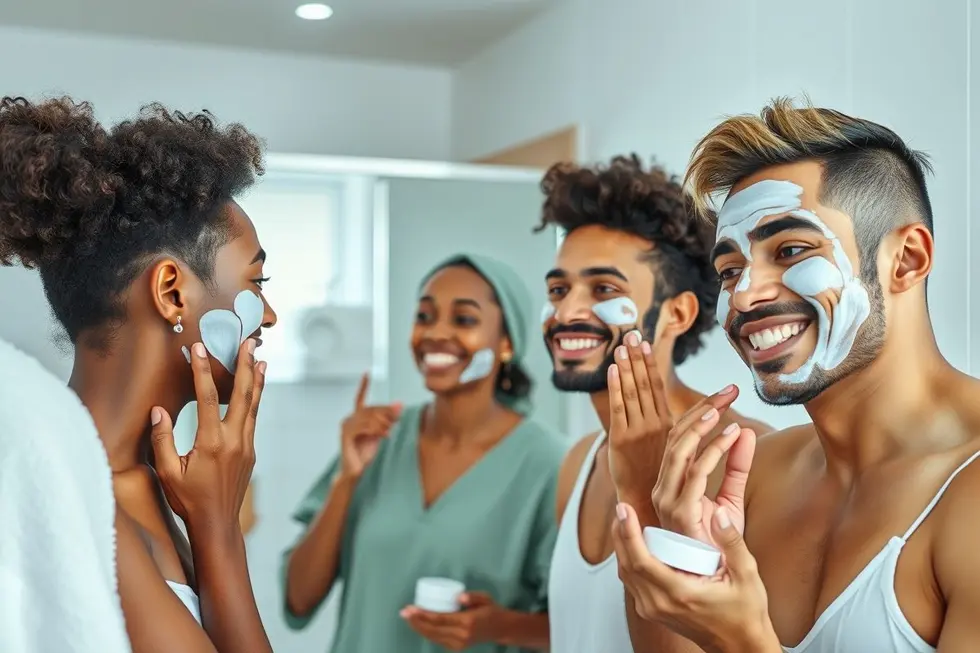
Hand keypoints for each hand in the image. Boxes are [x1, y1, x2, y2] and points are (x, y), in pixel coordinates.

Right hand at [150, 340, 265, 532]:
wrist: (217, 523)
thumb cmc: (189, 500)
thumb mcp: (167, 473)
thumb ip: (162, 440)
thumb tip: (159, 411)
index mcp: (211, 443)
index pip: (206, 398)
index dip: (202, 371)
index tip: (198, 348)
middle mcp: (234, 440)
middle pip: (242, 394)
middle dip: (245, 365)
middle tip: (249, 342)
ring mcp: (246, 445)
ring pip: (253, 405)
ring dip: (256, 380)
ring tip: (261, 358)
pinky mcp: (250, 451)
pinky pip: (252, 418)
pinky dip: (254, 399)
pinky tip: (253, 389)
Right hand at [339, 373, 401, 480]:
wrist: (355, 470)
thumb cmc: (365, 452)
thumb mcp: (380, 433)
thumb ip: (388, 419)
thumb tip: (399, 404)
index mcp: (356, 416)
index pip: (360, 397)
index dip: (363, 385)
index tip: (367, 373)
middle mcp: (348, 418)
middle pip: (371, 408)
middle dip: (386, 412)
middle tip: (397, 419)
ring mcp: (345, 426)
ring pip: (369, 417)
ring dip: (383, 424)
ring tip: (389, 431)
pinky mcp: (346, 435)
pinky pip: (364, 427)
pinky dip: (375, 430)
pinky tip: (383, 435)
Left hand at [401, 592, 498, 650]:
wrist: (500, 629)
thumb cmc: (491, 610)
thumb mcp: (485, 598)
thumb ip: (473, 597)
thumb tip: (459, 597)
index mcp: (467, 622)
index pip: (440, 619)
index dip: (423, 615)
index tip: (411, 608)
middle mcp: (461, 636)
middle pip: (433, 630)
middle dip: (416, 622)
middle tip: (404, 612)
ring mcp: (458, 644)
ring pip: (433, 637)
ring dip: (418, 628)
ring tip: (408, 617)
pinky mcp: (456, 648)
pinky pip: (437, 640)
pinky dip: (426, 632)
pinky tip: (418, 624)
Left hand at [606, 331, 672, 514]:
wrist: (647, 506)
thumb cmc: (665, 482)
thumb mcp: (679, 452)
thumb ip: (686, 430)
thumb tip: (703, 413)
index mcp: (667, 425)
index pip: (659, 388)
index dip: (651, 365)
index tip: (648, 342)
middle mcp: (654, 424)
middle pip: (645, 384)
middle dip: (638, 357)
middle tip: (634, 333)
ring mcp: (638, 431)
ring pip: (633, 391)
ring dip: (627, 365)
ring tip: (622, 344)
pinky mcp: (621, 440)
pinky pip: (618, 408)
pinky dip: (616, 387)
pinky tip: (613, 369)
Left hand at [611, 503, 779, 652]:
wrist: (739, 645)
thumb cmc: (745, 613)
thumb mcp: (747, 575)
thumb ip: (732, 542)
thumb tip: (720, 513)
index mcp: (681, 593)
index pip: (642, 561)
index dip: (629, 533)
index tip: (625, 509)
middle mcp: (661, 604)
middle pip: (627, 565)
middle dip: (620, 533)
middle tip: (622, 507)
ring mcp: (654, 610)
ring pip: (625, 574)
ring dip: (621, 546)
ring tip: (624, 520)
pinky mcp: (652, 611)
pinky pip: (632, 582)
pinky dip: (628, 559)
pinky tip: (632, 543)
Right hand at [651, 385, 755, 546]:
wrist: (722, 586)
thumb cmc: (721, 547)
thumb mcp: (732, 498)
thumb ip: (736, 466)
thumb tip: (743, 432)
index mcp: (671, 483)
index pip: (678, 438)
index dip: (699, 413)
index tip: (725, 394)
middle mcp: (664, 489)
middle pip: (675, 438)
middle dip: (700, 411)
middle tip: (726, 391)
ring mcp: (668, 501)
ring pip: (679, 451)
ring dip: (701, 425)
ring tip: (722, 407)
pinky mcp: (681, 514)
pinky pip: (695, 474)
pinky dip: (714, 451)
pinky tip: (731, 436)